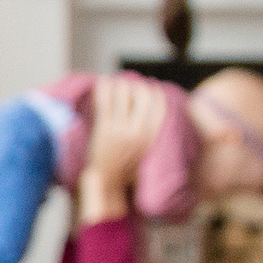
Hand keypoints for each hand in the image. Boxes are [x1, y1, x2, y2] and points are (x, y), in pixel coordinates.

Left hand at [79, 75, 166, 224]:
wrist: (107, 179)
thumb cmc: (127, 164)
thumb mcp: (146, 148)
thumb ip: (151, 130)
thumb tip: (157, 106)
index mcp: (152, 136)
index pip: (160, 105)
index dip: (154, 91)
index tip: (148, 86)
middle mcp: (139, 131)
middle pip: (142, 94)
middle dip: (136, 85)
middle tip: (129, 85)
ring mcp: (121, 129)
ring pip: (123, 93)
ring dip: (119, 84)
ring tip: (115, 83)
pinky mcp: (104, 128)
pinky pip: (104, 100)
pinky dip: (103, 88)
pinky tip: (102, 82)